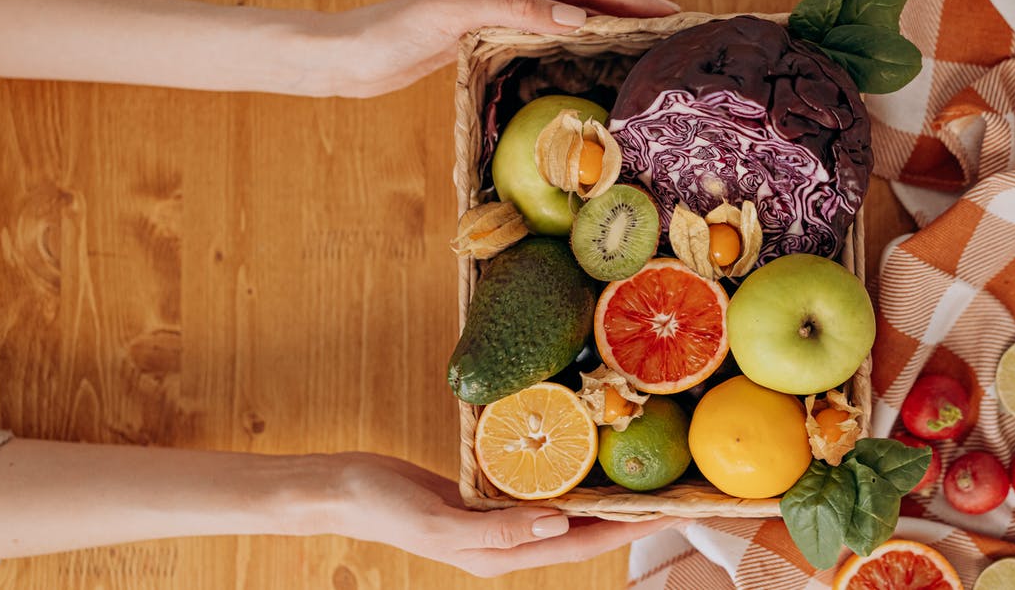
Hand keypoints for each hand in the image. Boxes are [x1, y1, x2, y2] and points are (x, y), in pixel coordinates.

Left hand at [316, 0, 679, 96]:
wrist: (351, 56)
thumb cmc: (395, 32)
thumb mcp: (455, 13)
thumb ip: (515, 8)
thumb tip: (578, 15)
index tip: (668, 14)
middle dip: (628, 9)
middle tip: (670, 32)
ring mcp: (498, 16)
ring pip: (567, 17)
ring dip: (606, 28)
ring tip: (641, 48)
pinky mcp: (485, 41)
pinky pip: (545, 39)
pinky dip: (574, 48)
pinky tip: (585, 67)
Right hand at [328, 453, 686, 577]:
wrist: (346, 488)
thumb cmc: (385, 506)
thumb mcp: (439, 522)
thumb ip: (498, 531)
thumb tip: (560, 525)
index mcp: (500, 556)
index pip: (578, 547)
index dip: (625, 532)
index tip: (667, 513)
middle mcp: (506, 542)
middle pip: (580, 533)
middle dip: (626, 517)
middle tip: (669, 491)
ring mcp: (496, 521)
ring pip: (563, 512)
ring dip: (599, 498)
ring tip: (637, 475)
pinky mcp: (485, 498)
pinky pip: (537, 491)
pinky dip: (564, 478)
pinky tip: (578, 457)